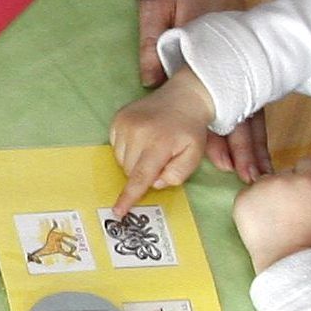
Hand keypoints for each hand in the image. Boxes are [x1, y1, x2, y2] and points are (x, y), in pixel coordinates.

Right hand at [108, 72, 214, 212]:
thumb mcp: (194, 155)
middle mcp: (138, 132)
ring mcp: (125, 123)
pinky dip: (127, 149)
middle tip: (159, 158)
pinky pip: (115, 147)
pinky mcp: (117, 119)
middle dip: (142, 173)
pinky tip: (142, 139)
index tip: (117, 212)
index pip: (140, 176)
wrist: (183, 98)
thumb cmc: (190, 131)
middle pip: (130, 171)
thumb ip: (177, 174)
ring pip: (121, 161)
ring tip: (151, 146)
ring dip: (134, 162)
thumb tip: (155, 182)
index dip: (128, 196)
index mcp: (159, 143)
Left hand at [136, 0, 269, 176]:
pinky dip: (252, 126)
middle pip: (241, 110)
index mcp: (207, 49)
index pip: (215, 97)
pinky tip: (253, 148)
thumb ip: (152, 37)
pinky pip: (249, 100)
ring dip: (252, 142)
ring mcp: (238, 62)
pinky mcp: (241, 63)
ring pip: (249, 109)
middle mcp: (228, 61)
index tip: (222, 158)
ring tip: (255, 173)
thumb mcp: (157, 0)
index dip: (219, 130)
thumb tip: (149, 79)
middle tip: (249, 177)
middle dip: (245, 146)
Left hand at [231, 166, 310, 271]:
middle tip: (287, 207)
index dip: (305, 177)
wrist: (283, 258)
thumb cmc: (310, 236)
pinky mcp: (241, 198)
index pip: (306, 163)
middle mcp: (280, 178)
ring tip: (272, 215)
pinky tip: (260, 217)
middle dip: (286, 185)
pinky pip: (248, 192)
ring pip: (264, 181)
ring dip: (268, 192)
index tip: (302, 192)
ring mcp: (258, 187)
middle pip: (283, 172)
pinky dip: (252, 202)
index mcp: (305, 179)